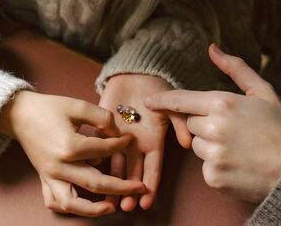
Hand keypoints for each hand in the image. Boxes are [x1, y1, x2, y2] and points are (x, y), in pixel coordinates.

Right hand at [0, 91, 144, 216]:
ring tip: (112, 207)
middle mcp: (59, 167)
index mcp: (70, 147)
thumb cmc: (51, 108)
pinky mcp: (44, 179)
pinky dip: (70, 207)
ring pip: (73, 203)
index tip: (131, 138)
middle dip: (122, 187)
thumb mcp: (79, 106)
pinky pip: (55, 202)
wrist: (22, 114)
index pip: (105, 150)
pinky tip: (85, 204)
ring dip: (94, 209)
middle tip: (140, 187)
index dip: (122, 143)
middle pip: (96, 183)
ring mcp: (50, 176)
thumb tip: (118, 132)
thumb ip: (102, 118)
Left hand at [99, 74, 191, 210]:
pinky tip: (92, 172)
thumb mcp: (171, 106)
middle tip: (125, 206)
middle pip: (133, 173)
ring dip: (112, 182)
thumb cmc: (156, 89)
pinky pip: (100, 148)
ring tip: (108, 198)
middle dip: (130, 190)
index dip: (150, 185)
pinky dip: (97, 161)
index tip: (146, 202)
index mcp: (153, 141)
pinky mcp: (104, 129)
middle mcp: (136, 144)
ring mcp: (119, 138)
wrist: (136, 74)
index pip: (152, 168)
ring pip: (116, 166)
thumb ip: (179, 124)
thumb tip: (188, 144)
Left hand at [145, 44, 280, 202]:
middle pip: (191, 123)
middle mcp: (213, 128)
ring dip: (209, 143)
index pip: (181, 100)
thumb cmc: (280, 128)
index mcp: (222, 104)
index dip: (162, 101)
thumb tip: (212, 48)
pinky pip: (204, 166)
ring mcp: (213, 155)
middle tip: (231, 128)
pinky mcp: (214, 177)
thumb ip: (235, 68)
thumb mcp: (263, 91)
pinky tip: (236, 162)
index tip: (148, 102)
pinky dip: (216, 163)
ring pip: (196, 145)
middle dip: (204, 123)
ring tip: (236, 146)